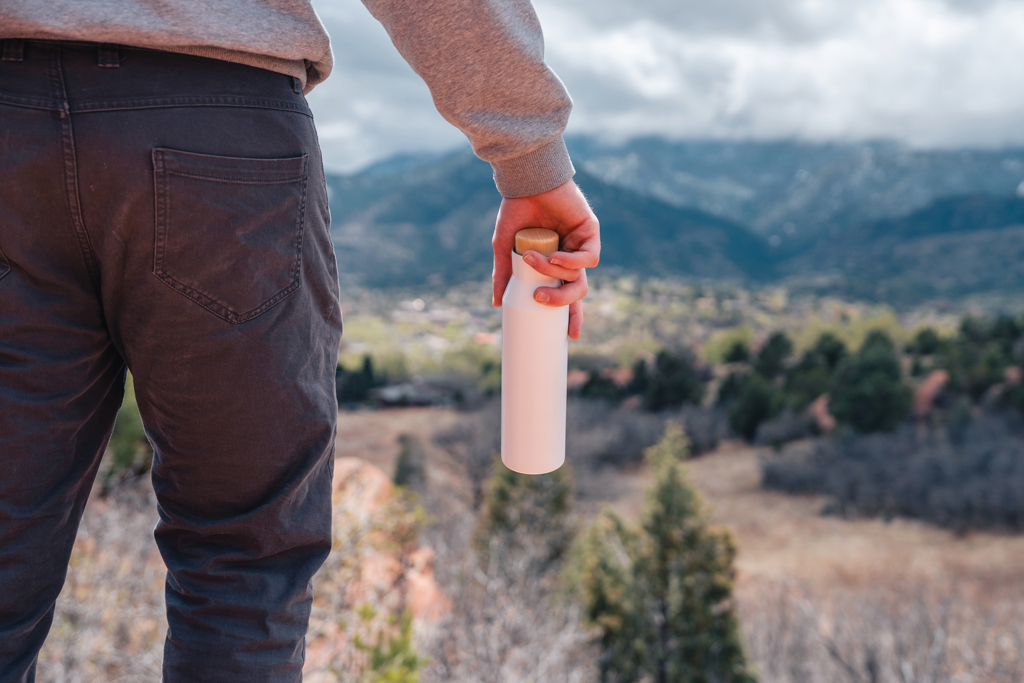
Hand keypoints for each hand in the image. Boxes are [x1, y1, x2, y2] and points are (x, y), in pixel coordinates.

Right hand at [491, 179, 600, 339]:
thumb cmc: (516, 211)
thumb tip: (497, 305)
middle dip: (562, 302)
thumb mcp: (504, 247)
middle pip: (577, 292)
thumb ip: (504, 275)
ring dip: (557, 275)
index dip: (571, 317)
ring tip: (535, 261)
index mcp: (555, 265)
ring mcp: (582, 245)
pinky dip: (573, 263)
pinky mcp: (590, 232)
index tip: (569, 337)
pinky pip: (589, 259)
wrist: (526, 182)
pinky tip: (558, 257)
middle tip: (541, 299)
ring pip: (581, 278)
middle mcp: (571, 258)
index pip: (567, 296)